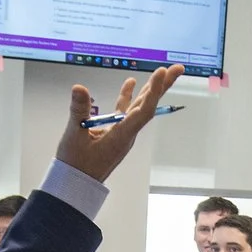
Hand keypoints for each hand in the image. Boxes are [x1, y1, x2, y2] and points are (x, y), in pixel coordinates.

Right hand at [54, 65, 182, 184]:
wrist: (76, 184)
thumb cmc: (76, 165)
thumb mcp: (74, 136)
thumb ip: (78, 111)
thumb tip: (79, 88)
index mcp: (121, 135)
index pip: (143, 110)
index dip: (153, 90)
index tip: (162, 72)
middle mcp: (127, 132)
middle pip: (149, 105)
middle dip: (163, 85)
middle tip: (177, 68)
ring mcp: (123, 132)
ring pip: (140, 106)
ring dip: (151, 89)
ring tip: (163, 72)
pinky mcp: (115, 132)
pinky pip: (125, 111)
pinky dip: (128, 96)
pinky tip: (131, 82)